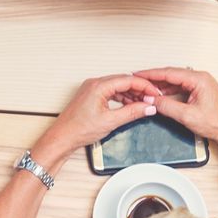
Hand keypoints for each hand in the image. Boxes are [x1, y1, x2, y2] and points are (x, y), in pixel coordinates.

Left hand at [29, 74, 160, 169]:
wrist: (62, 138)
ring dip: (131, 94)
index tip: (155, 93)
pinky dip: (121, 97)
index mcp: (98, 86)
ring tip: (142, 103)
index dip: (145, 86)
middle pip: (123, 81)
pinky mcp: (90, 95)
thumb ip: (132, 112)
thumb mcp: (111, 121)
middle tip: (151, 99)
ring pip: (117, 86)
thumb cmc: (78, 129)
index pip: (128, 80)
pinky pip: (110, 91)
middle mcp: (94, 83)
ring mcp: (91, 88)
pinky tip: (129, 105)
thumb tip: (147, 107)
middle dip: (139, 89)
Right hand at [135, 67, 217, 155]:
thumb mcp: (187, 115)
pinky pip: (180, 87)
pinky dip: (169, 91)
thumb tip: (152, 100)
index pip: (170, 73)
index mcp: (199, 79)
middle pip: (172, 75)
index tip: (139, 74)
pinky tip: (160, 95)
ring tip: (147, 90)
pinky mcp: (200, 91)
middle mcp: (201, 78)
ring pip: (175, 81)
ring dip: (161, 86)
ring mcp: (201, 84)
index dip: (151, 74)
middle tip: (139, 81)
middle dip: (154, 79)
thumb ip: (167, 106)